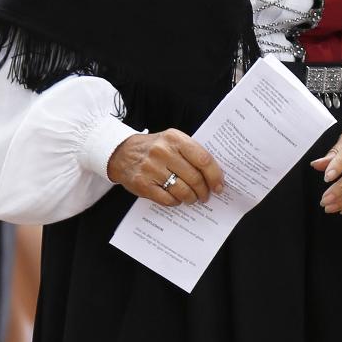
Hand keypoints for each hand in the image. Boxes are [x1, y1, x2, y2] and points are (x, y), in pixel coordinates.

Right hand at [107, 130, 224, 205]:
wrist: (122, 152)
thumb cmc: (155, 148)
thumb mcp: (173, 141)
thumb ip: (192, 153)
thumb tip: (214, 175)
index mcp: (175, 139)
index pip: (203, 159)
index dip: (215, 175)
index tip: (219, 186)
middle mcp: (163, 152)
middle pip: (194, 177)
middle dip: (204, 190)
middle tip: (206, 195)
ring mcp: (151, 168)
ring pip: (182, 190)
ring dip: (191, 198)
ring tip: (193, 198)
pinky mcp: (142, 184)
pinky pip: (167, 199)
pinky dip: (176, 202)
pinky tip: (177, 199)